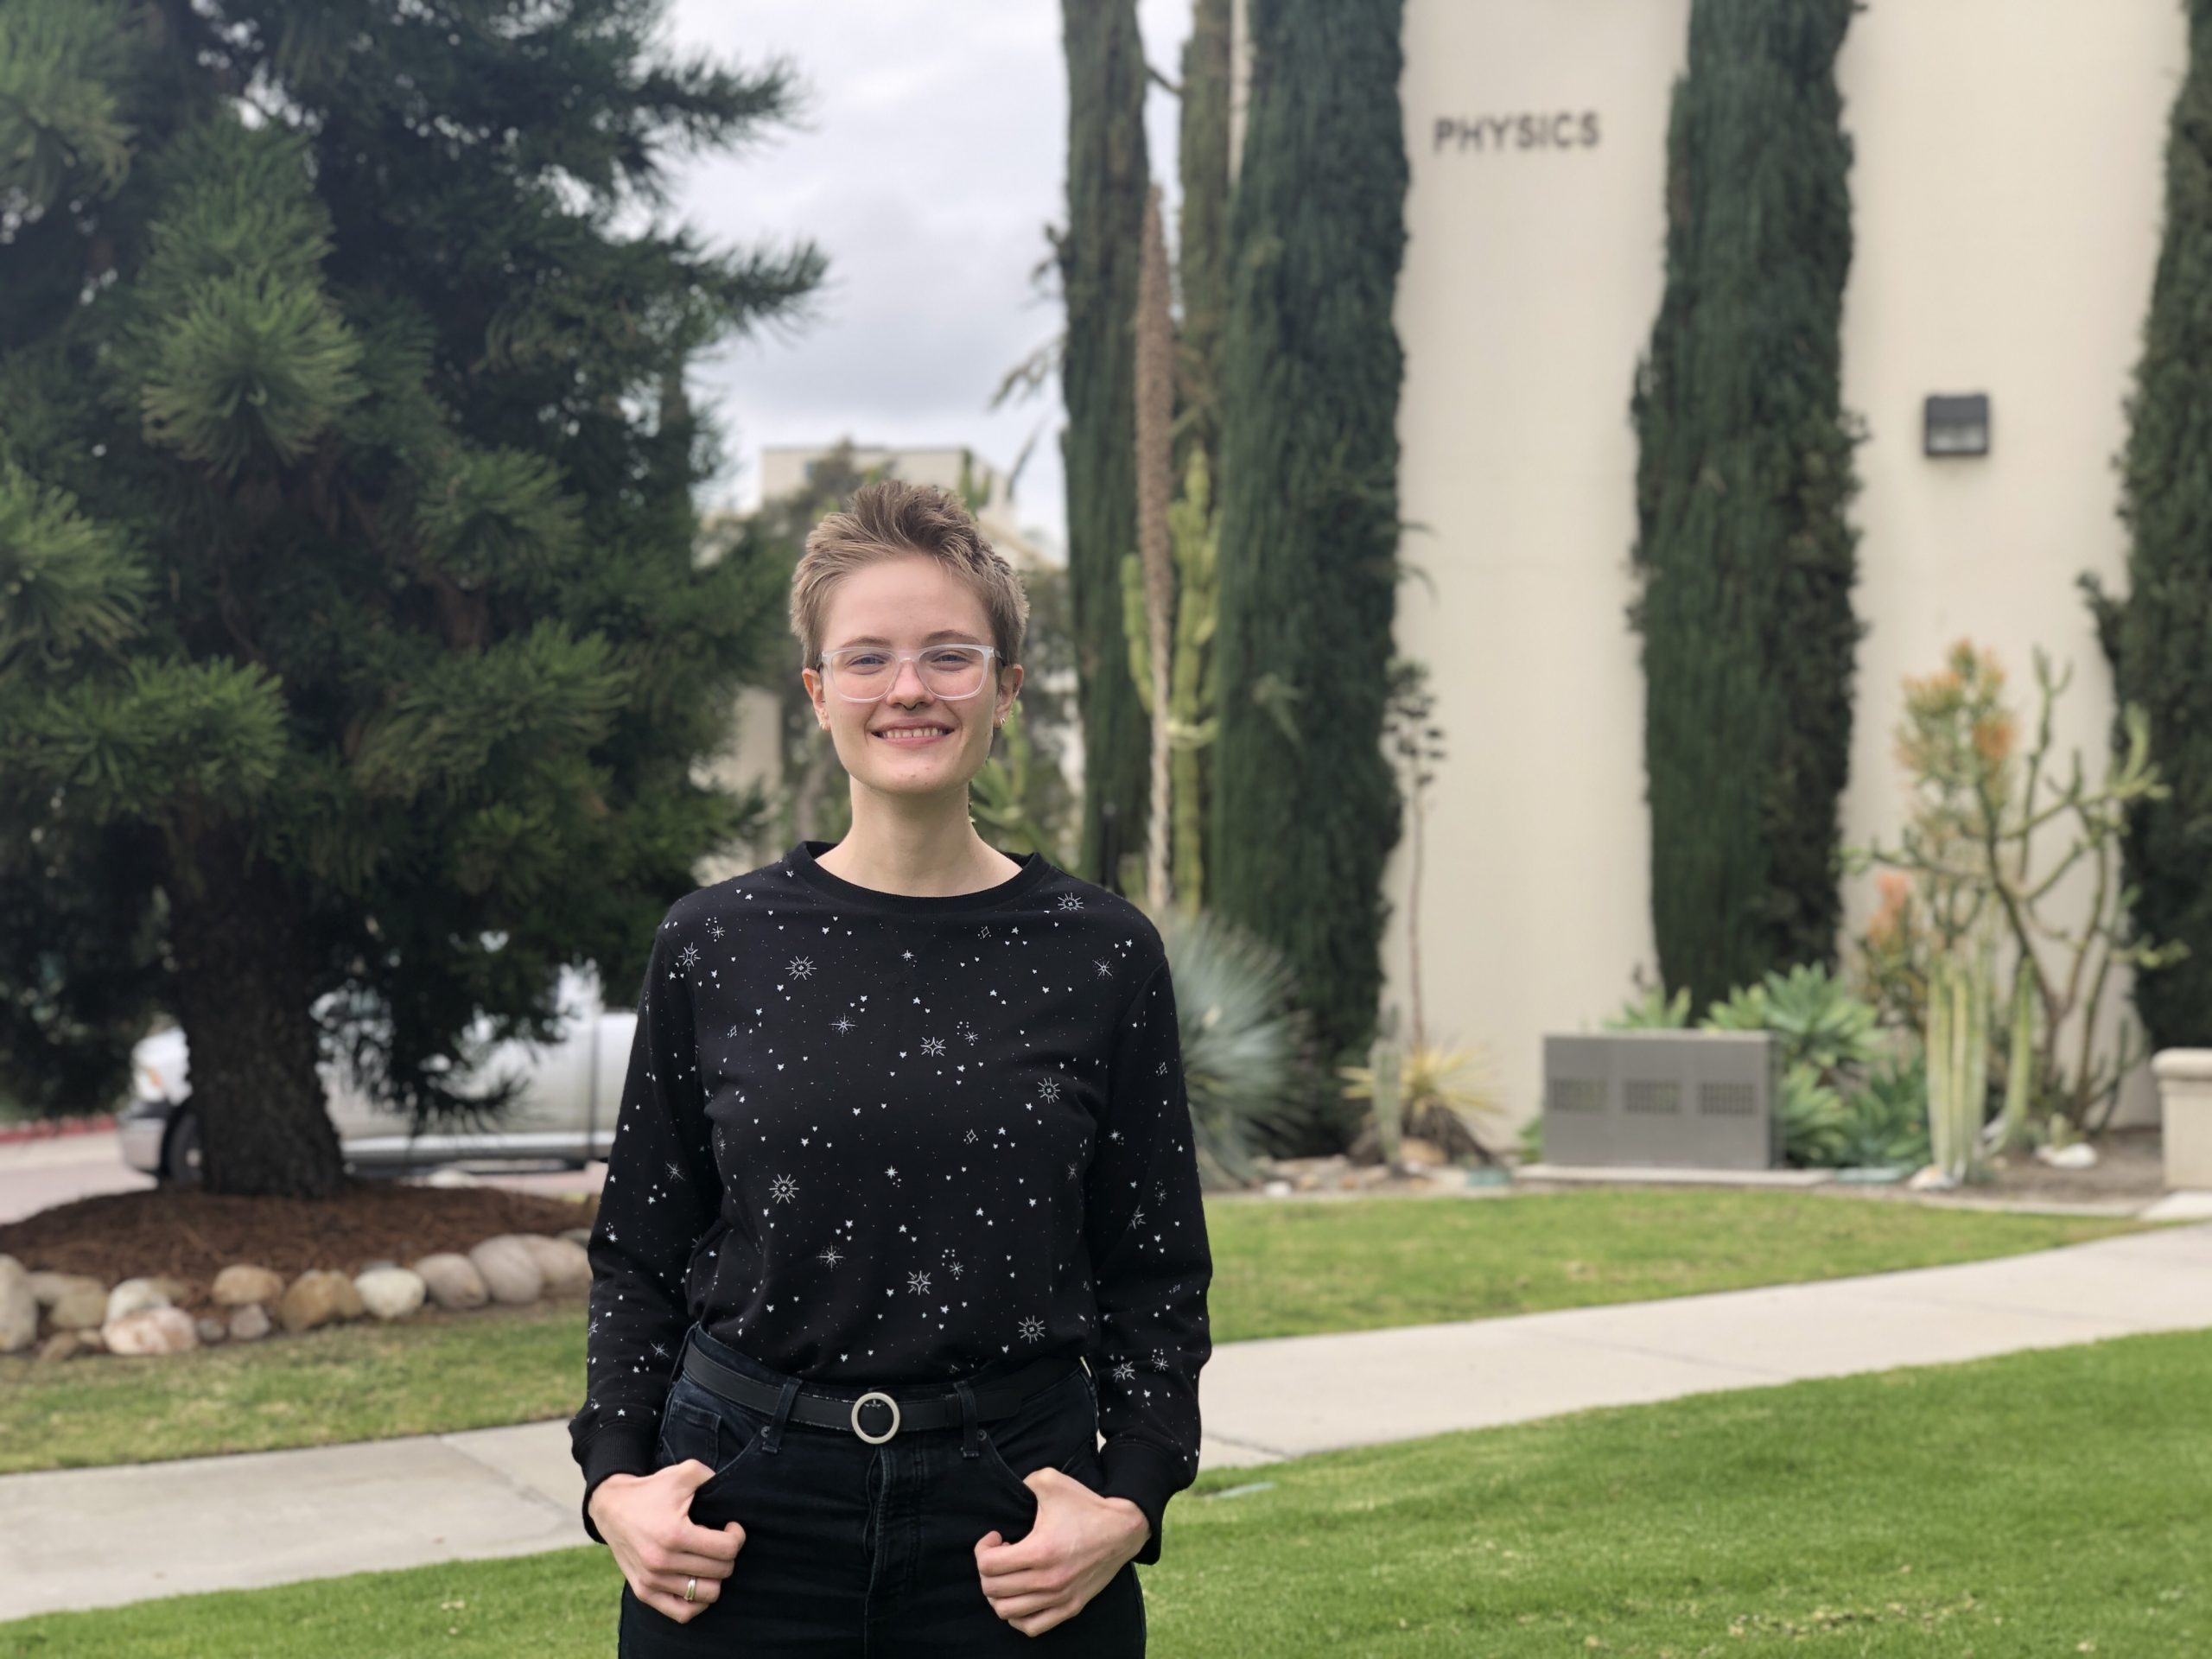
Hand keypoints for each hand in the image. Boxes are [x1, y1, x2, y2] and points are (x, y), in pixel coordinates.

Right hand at [589, 1461, 746, 1623]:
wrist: (612, 1507)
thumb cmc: (652, 1490)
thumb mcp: (684, 1473)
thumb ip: (712, 1478)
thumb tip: (735, 1496)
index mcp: (675, 1534)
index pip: (727, 1549)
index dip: (737, 1536)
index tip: (731, 1526)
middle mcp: (662, 1562)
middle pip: (720, 1571)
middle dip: (728, 1555)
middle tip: (718, 1541)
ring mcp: (652, 1581)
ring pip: (707, 1594)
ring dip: (715, 1577)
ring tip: (708, 1559)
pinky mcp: (644, 1592)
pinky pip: (683, 1613)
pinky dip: (698, 1602)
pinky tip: (698, 1580)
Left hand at [974, 1466, 1149, 1635]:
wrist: (1123, 1529)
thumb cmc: (1086, 1506)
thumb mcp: (1050, 1481)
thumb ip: (1022, 1483)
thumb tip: (1008, 1492)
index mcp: (1040, 1551)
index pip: (988, 1566)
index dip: (983, 1549)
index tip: (995, 1537)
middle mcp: (1048, 1581)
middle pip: (993, 1591)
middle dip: (987, 1571)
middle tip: (1000, 1554)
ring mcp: (1059, 1598)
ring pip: (1007, 1612)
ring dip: (998, 1594)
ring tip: (1009, 1575)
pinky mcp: (1070, 1607)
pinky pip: (1031, 1626)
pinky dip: (1017, 1616)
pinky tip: (1020, 1596)